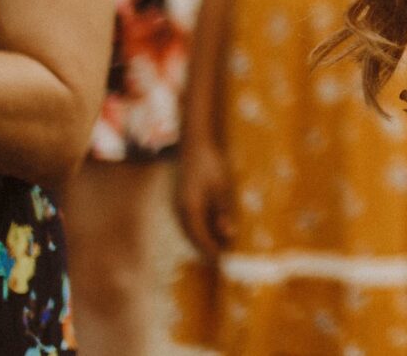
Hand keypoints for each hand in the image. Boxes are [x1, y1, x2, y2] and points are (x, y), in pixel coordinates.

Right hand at [175, 132, 233, 256]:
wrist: (195, 142)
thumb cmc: (211, 162)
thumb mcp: (222, 186)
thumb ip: (223, 210)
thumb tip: (228, 234)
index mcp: (189, 209)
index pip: (200, 239)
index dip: (211, 252)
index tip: (223, 264)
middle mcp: (180, 210)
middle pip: (193, 238)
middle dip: (207, 250)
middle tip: (223, 262)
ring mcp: (178, 205)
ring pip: (190, 231)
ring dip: (203, 241)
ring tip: (219, 250)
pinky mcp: (182, 199)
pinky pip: (190, 221)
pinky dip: (200, 230)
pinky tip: (211, 230)